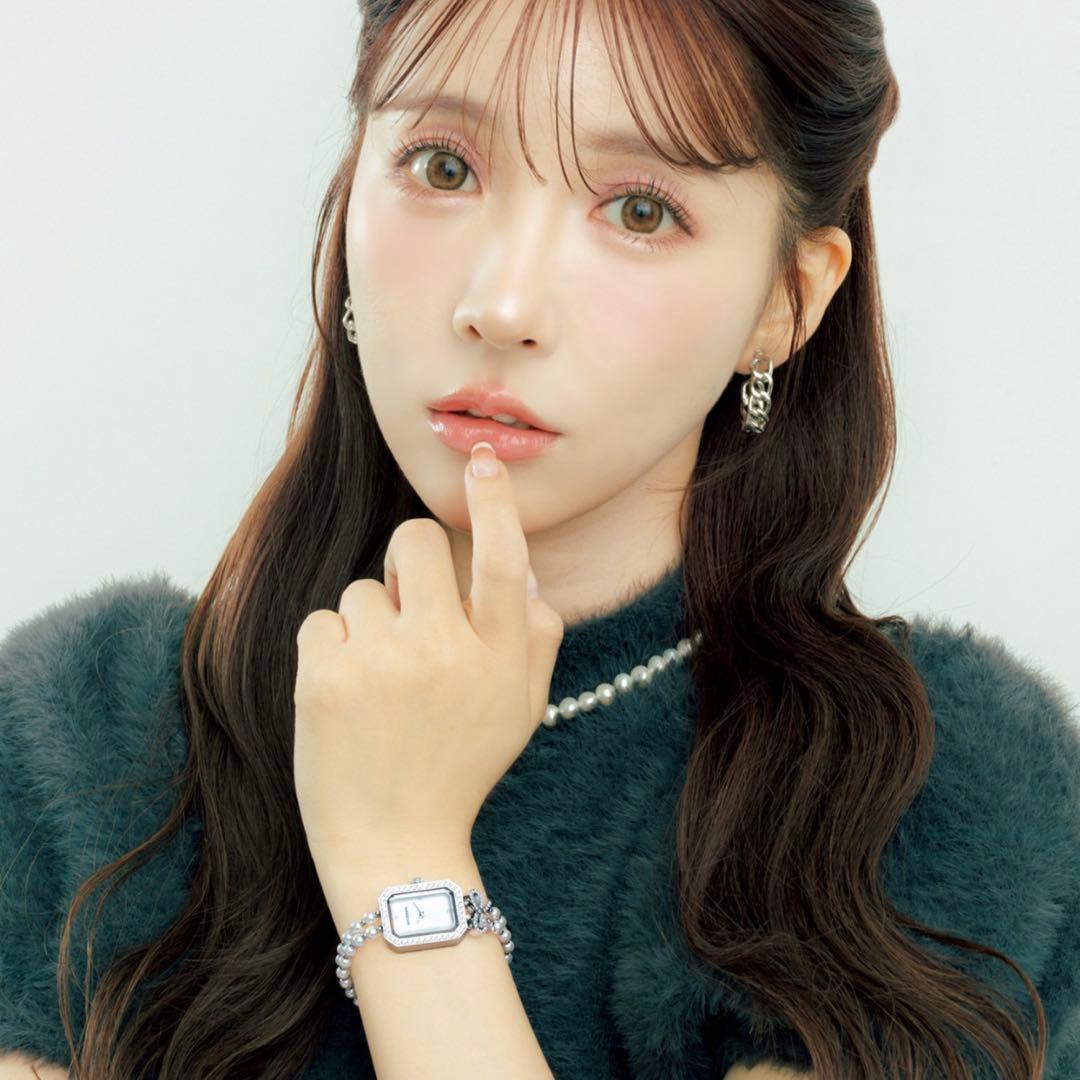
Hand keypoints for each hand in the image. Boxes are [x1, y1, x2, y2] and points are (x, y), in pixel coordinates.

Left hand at [292, 441, 564, 885]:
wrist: (393, 843)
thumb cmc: (459, 770)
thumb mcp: (521, 712)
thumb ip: (536, 640)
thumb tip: (526, 578)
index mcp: (499, 657)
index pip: (502, 559)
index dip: (494, 503)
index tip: (480, 461)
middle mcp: (445, 651)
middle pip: (415, 542)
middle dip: (407, 562)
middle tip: (407, 606)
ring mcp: (383, 662)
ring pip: (363, 589)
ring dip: (369, 624)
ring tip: (377, 682)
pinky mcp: (326, 677)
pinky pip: (324, 620)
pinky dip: (331, 649)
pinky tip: (346, 694)